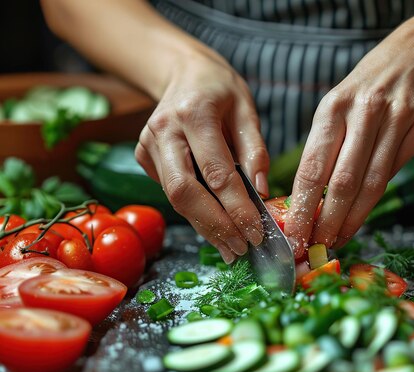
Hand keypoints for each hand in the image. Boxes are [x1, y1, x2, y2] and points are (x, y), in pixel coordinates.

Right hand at [135, 52, 269, 263]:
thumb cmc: (221, 90)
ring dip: (204, 226)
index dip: (236, 208)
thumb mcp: (247, 110)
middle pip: (184, 192)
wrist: (184, 73)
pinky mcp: (143, 156)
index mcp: (194, 114)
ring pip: (175, 198)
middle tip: (240, 248)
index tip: (256, 233)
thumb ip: (256, 151)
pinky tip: (216, 225)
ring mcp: (148, 144)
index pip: (216, 173)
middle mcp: (164, 130)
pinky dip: (195, 211)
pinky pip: (172, 191)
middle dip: (214, 226)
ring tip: (231, 247)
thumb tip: (261, 193)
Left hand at [284, 25, 413, 256]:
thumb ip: (323, 149)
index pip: (314, 167)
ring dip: (354, 218)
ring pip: (373, 183)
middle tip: (317, 245)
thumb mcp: (334, 107)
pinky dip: (376, 199)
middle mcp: (366, 112)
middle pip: (345, 182)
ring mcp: (399, 120)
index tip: (295, 233)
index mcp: (334, 107)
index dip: (304, 206)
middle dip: (328, 220)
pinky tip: (362, 215)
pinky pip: (395, 172)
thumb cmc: (363, 89)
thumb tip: (309, 200)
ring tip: (338, 238)